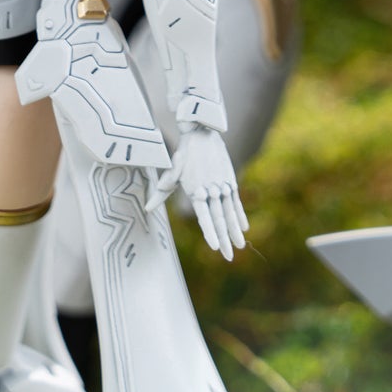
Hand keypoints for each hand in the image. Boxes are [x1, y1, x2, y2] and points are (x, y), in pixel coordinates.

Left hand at [147, 126, 247, 259]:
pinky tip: (244, 228)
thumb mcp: (172, 172)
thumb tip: (147, 208)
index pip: (204, 217)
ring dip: (235, 230)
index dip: (210, 232)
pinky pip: (236, 202)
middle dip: (225, 239)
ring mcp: (223, 186)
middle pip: (219, 219)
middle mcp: (212, 190)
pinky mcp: (230, 181)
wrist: (202, 133)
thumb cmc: (184, 155)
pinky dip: (240, 215)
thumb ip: (162, 191)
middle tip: (229, 257)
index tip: (215, 247)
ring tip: (239, 246)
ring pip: (230, 212)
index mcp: (197, 190)